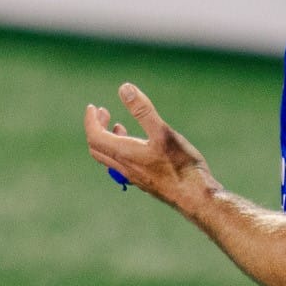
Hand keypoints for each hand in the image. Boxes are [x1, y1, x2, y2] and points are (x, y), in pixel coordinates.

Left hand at [84, 84, 214, 210]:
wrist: (195, 197)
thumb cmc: (181, 166)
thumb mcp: (163, 132)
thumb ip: (143, 111)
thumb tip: (124, 88)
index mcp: (125, 153)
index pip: (95, 136)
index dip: (90, 120)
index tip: (93, 107)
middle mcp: (125, 167)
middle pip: (97, 148)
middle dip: (95, 128)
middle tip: (102, 112)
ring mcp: (134, 177)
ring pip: (109, 158)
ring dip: (107, 140)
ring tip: (117, 126)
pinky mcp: (145, 182)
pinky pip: (122, 165)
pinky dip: (120, 150)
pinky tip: (137, 146)